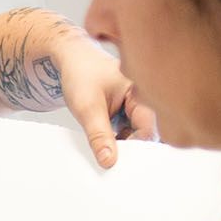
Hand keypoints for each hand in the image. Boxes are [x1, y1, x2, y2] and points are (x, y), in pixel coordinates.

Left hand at [54, 34, 157, 167]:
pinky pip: (129, 130)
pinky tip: (108, 142)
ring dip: (124, 144)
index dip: (136, 147)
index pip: (149, 128)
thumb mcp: (87, 107)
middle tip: (113, 159)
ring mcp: (137, 104)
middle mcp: (145, 97)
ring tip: (107, 147)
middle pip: (147, 132)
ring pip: (137, 133)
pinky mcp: (128, 110)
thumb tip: (109, 161)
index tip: (119, 161)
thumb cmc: (81, 73)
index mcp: (142, 91)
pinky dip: (119, 139)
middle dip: (131, 147)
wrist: (71, 59)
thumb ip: (99, 135)